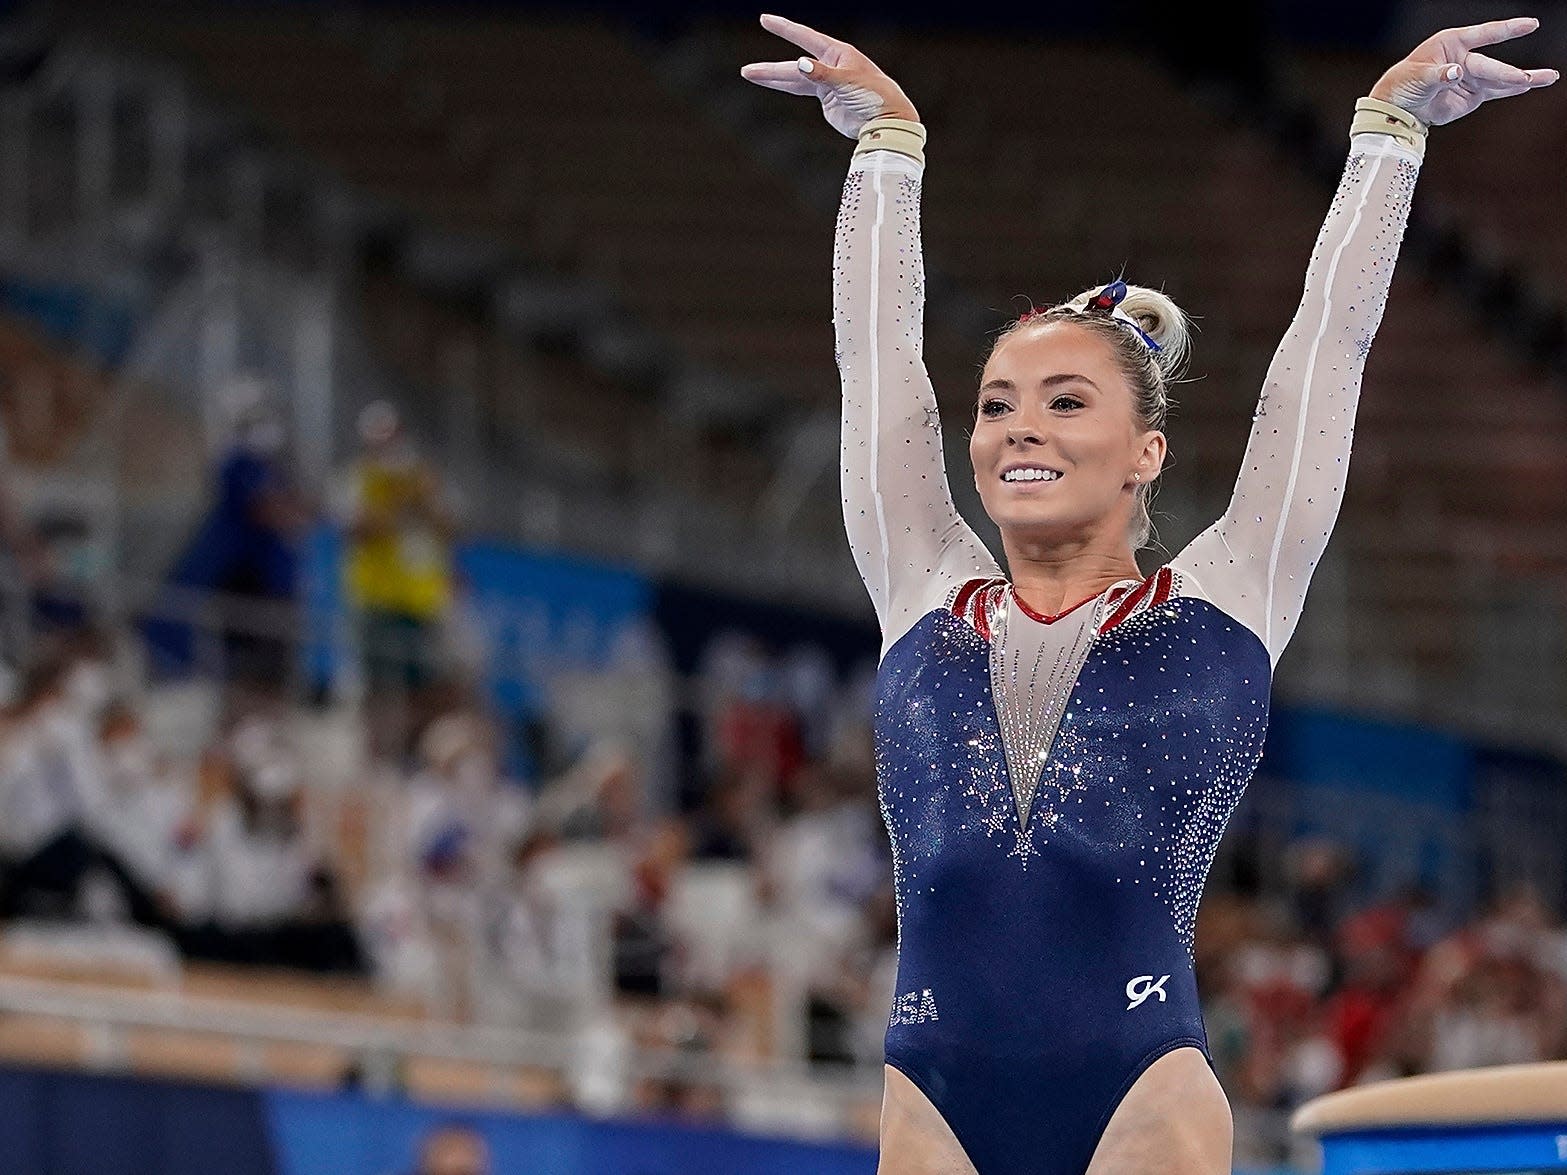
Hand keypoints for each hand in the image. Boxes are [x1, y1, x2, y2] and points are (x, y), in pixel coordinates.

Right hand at [740, 14, 918, 138]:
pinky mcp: (827, 98)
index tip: (765, 19)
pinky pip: (801, 90)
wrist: (886, 120)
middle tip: (746, 70)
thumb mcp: (847, 82)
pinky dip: (785, 87)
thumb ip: (822, 73)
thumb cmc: (873, 95)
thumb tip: (799, 63)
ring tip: (750, 75)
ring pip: (794, 78)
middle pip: (793, 65)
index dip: (784, 29)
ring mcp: (827, 82)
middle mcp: (830, 64)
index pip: (805, 38)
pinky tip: (772, 84)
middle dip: (769, 68)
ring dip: (773, 78)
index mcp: (837, 54)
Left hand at [1370, 15, 1556, 125]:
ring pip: (1500, 78)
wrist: (1396, 109)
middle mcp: (1465, 58)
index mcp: (1451, 44)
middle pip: (1490, 66)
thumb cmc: (1402, 84)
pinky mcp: (1472, 96)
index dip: (1507, 29)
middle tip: (1525, 78)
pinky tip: (1531, 85)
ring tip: (1548, 77)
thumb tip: (1456, 72)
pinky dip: (1512, 90)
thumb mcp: (1416, 76)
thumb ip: (1438, 74)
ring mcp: (1470, 77)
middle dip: (1508, 72)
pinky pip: (1496, 91)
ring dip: (1523, 79)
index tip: (1530, 24)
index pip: (1484, 34)